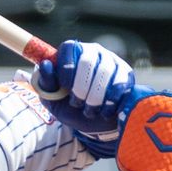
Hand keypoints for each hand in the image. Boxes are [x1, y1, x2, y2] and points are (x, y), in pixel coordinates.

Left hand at [30, 39, 133, 157]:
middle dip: (80, 87)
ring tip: (89, 111)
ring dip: (94, 98)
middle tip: (77, 103)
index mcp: (72, 53)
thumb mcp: (52, 99)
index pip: (68, 47)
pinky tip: (104, 111)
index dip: (65, 67)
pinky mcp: (126, 74)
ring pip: (105, 72)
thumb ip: (45, 83)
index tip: (64, 86)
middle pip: (87, 61)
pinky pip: (120, 84)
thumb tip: (45, 65)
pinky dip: (110, 102)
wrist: (94, 123)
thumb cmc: (70, 107)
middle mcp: (93, 52)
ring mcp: (112, 61)